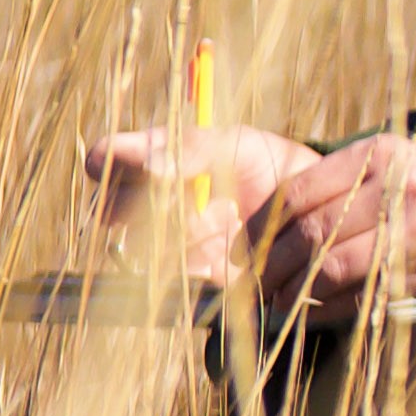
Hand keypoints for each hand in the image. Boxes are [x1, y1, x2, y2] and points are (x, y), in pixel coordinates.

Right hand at [81, 121, 314, 268]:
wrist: (309, 210)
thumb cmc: (268, 165)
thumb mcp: (238, 143)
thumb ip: (195, 148)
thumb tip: (152, 169)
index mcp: (154, 158)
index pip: (106, 158)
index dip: (114, 162)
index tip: (148, 167)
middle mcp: (149, 199)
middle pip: (109, 206)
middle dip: (145, 203)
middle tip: (183, 196)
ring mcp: (163, 237)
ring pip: (138, 242)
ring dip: (180, 230)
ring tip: (223, 217)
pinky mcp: (183, 271)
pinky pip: (166, 272)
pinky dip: (194, 258)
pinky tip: (224, 243)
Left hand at [242, 132, 415, 310]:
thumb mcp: (402, 167)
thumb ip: (346, 185)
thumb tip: (275, 224)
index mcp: (382, 154)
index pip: (300, 191)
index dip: (262, 225)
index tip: (244, 247)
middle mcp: (397, 187)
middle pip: (310, 232)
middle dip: (271, 265)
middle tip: (251, 285)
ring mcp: (414, 231)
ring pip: (330, 268)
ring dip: (294, 292)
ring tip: (275, 304)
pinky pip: (361, 296)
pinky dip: (327, 311)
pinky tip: (311, 315)